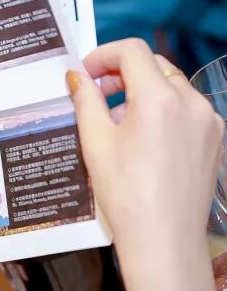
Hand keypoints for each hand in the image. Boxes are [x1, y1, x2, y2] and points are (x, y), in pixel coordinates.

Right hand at [68, 38, 222, 256]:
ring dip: (142, 93)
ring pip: (172, 87)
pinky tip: (143, 140)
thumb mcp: (95, 144)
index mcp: (158, 99)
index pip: (132, 51)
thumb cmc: (125, 195)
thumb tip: (77, 78)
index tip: (86, 73)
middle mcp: (190, 101)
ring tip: (117, 123)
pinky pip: (187, 110)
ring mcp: (208, 120)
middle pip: (154, 66)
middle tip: (95, 95)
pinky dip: (163, 112)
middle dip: (122, 74)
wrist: (163, 239)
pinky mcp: (215, 138)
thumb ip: (85, 102)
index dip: (103, 55)